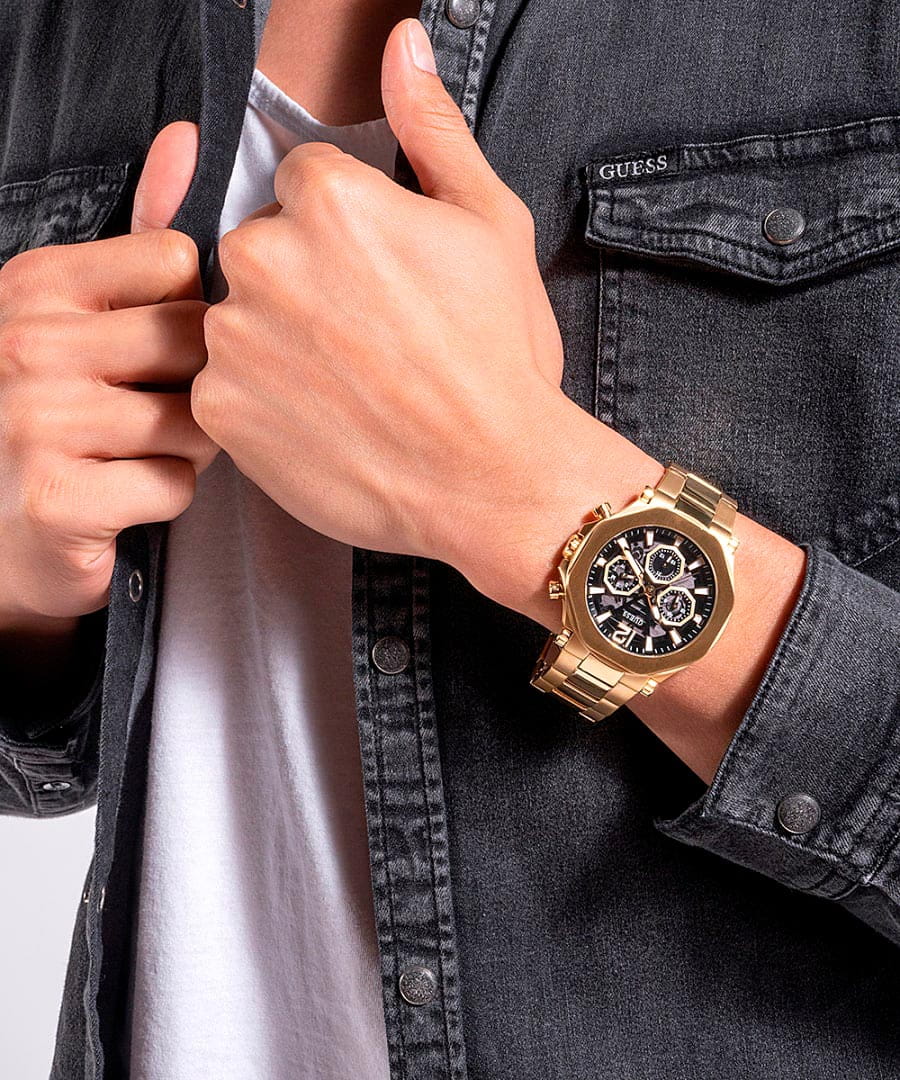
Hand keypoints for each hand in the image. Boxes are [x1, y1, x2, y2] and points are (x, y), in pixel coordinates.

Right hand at [0, 122, 217, 624]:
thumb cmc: (45, 418)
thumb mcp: (74, 314)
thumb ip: (136, 236)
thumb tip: (188, 140)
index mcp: (38, 284)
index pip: (178, 263)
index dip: (187, 311)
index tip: (153, 347)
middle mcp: (30, 342)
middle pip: (198, 341)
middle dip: (196, 386)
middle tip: (150, 414)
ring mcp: (39, 422)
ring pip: (197, 421)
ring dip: (184, 448)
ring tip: (132, 455)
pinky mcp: (59, 498)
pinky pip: (175, 487)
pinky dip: (162, 500)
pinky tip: (119, 499)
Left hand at [191, 18, 586, 613]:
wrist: (490, 479)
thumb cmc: (499, 358)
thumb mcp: (491, 226)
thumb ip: (432, 129)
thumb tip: (402, 46)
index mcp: (329, 199)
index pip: (301, 186)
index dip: (345, 235)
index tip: (379, 281)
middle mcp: (265, 258)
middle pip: (260, 250)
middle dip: (303, 285)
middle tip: (368, 340)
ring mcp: (235, 339)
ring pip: (238, 319)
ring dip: (278, 345)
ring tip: (349, 386)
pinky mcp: (221, 410)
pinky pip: (224, 388)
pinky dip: (263, 405)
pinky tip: (324, 421)